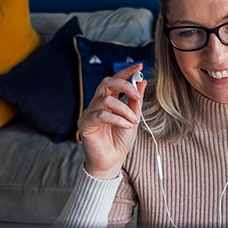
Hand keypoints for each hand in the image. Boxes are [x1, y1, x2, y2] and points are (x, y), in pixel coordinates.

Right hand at [77, 63, 146, 179]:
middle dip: (124, 85)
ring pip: (106, 100)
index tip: (140, 67)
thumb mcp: (133, 118)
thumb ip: (136, 101)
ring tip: (134, 120)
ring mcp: (90, 112)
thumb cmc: (121, 140)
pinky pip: (101, 115)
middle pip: (107, 82)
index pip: (116, 80)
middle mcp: (98, 103)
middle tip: (137, 96)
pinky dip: (117, 119)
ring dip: (124, 109)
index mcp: (109, 99)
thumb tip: (142, 82)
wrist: (113, 161)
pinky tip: (126, 125)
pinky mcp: (85, 123)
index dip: (127, 72)